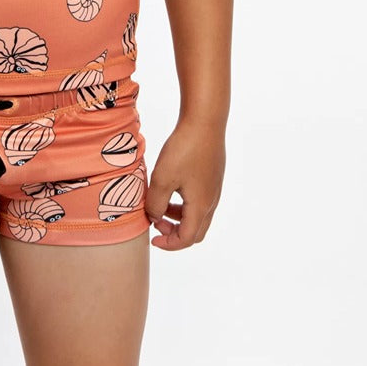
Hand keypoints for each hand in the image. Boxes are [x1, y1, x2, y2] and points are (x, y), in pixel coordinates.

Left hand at [143, 120, 224, 250]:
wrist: (205, 121)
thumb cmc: (184, 150)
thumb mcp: (162, 179)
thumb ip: (155, 203)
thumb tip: (154, 217)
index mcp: (201, 206)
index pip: (187, 239)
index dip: (169, 244)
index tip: (152, 238)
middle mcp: (211, 201)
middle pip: (196, 231)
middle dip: (175, 233)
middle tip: (156, 223)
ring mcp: (214, 188)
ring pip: (198, 215)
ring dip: (179, 217)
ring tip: (160, 205)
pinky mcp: (213, 175)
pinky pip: (200, 200)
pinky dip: (185, 203)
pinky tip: (171, 187)